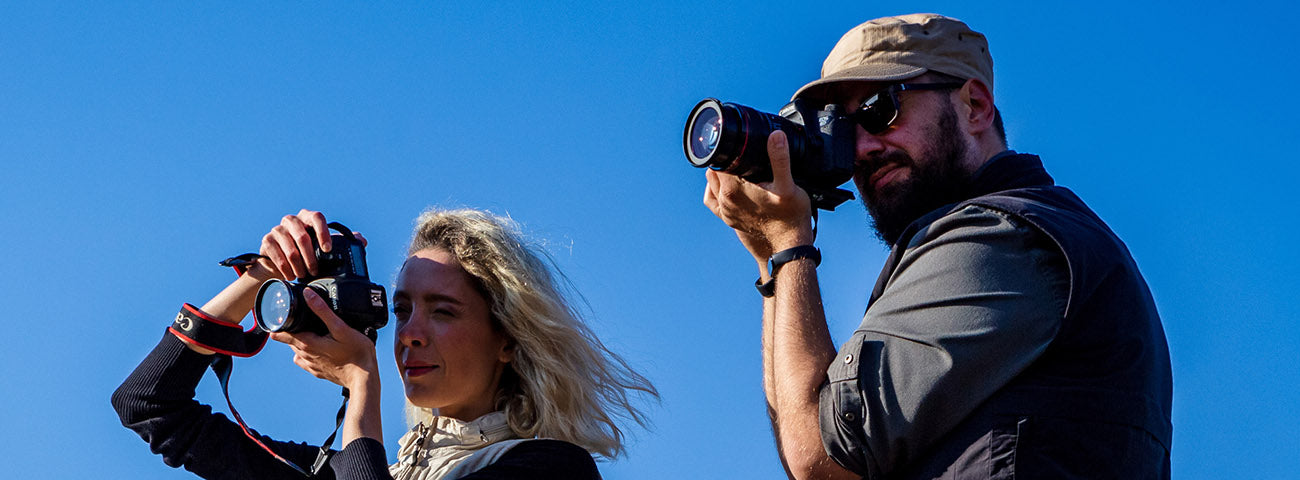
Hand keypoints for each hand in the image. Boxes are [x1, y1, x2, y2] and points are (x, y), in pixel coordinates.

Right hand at [256, 209, 366, 280]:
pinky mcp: (267, 240)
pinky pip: (276, 254)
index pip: (317, 217)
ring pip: (290, 246)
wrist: (282, 262)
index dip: (323, 232)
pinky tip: (290, 275)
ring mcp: (278, 229)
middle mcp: (292, 220)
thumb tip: (361, 240)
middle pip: (302, 235)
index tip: (328, 249)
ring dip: (298, 264)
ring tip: (303, 276)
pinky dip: (285, 267)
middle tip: (315, 271)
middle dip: (310, 257)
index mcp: (308, 218)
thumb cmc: (308, 251)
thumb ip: (343, 242)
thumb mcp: (325, 247)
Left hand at [270, 289, 378, 389]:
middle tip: (295, 317)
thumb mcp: (341, 327)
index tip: (279, 315)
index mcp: (307, 343)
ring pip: (296, 350)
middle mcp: (306, 355)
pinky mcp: (318, 372)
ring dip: (298, 340)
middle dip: (290, 329)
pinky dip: (305, 353)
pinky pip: (305, 361)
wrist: (364, 379)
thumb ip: (322, 310)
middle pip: (289, 341)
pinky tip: (315, 348)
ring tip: (306, 330)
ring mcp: (312, 365)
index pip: (281, 334)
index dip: (278, 323)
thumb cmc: (356, 353)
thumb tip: (307, 294)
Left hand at [703, 131, 814, 265]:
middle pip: (714, 168)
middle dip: (726, 158)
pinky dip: (715, 190)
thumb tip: (775, 136)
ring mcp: (725, 211)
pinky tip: (728, 185)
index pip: (719, 158)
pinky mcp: (728, 220)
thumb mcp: (788, 186)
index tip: (740, 142)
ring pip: (712, 183)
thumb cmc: (790, 218)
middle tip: (744, 153)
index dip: (728, 145)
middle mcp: (725, 199)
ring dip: (721, 173)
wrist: (787, 248)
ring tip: (738, 166)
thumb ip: (780, 159)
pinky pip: (712, 200)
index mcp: (733, 188)